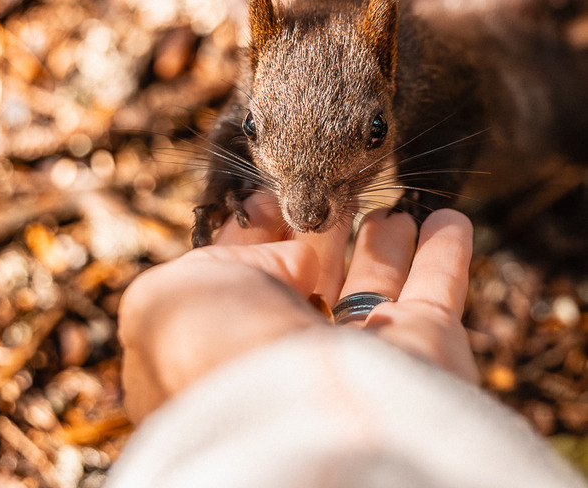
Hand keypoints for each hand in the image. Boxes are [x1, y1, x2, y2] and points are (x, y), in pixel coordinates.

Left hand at [118, 196, 477, 424]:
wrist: (305, 424)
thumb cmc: (218, 358)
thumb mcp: (167, 299)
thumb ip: (216, 260)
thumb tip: (291, 254)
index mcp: (226, 347)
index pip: (244, 279)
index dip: (258, 236)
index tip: (273, 194)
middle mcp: (294, 355)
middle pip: (313, 281)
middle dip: (324, 235)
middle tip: (337, 191)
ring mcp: (362, 357)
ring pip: (376, 286)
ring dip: (387, 243)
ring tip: (394, 206)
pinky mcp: (425, 351)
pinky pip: (440, 289)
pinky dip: (446, 253)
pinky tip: (449, 219)